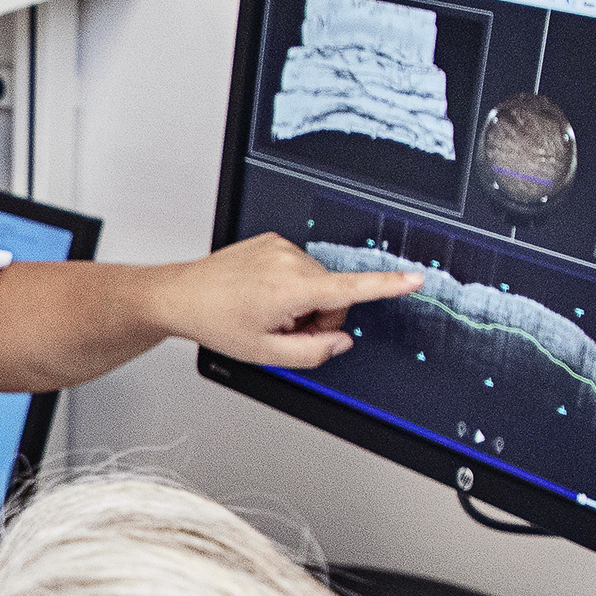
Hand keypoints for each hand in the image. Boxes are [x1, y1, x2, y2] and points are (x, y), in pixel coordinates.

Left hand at [155, 232, 420, 367]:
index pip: (351, 289)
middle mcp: (289, 260)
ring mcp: (280, 247)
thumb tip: (339, 341)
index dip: (388, 285)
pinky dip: (289, 287)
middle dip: (317, 318)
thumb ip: (312, 353)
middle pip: (333, 296)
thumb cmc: (215, 321)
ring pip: (317, 284)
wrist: (181, 295)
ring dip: (301, 303)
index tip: (415, 278)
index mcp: (291, 288)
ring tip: (266, 313)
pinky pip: (299, 270)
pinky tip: (261, 296)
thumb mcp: (266, 353)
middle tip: (283, 331)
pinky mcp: (272, 241)